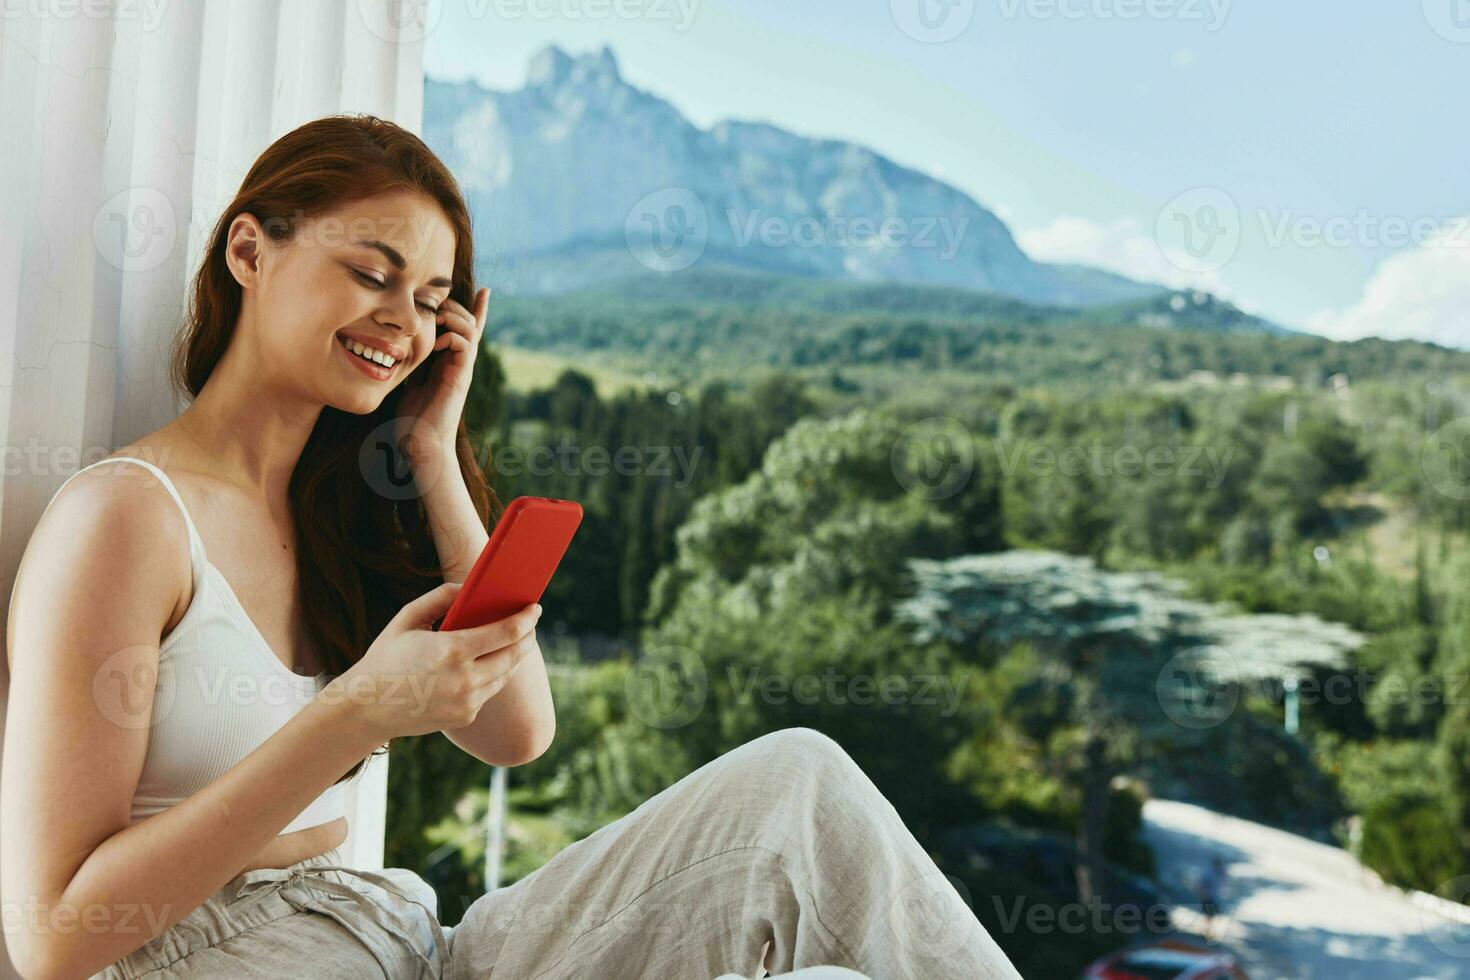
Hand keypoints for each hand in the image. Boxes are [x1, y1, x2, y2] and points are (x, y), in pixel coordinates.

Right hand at [331, 580, 541, 740]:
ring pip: (505, 675)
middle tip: (531, 624)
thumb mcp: (407, 619)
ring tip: (516, 641)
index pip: (506, 632)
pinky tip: (493, 663)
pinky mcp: (465, 717)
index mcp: (452, 650)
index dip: (526, 619)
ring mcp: (467, 702)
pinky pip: (489, 692)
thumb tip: (467, 586)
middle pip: (514, 655)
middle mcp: (465, 680)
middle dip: (528, 637)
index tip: (535, 608)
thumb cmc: (385, 657)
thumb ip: (439, 597)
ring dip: (515, 657)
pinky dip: (494, 675)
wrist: (366, 708)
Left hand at [395, 286, 490, 466]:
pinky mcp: (460, 377)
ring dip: (455, 317)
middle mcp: (461, 364)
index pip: (467, 331)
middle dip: (457, 305)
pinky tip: (436, 340)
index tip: (485, 290)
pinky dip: (452, 335)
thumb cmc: (413, 421)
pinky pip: (465, 345)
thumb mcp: (410, 384)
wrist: (422, 446)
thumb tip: (400, 352)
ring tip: (439, 316)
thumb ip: (413, 366)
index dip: (477, 310)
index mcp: (450, 363)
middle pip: (471, 323)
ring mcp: (463, 370)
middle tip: (438, 300)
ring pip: (471, 330)